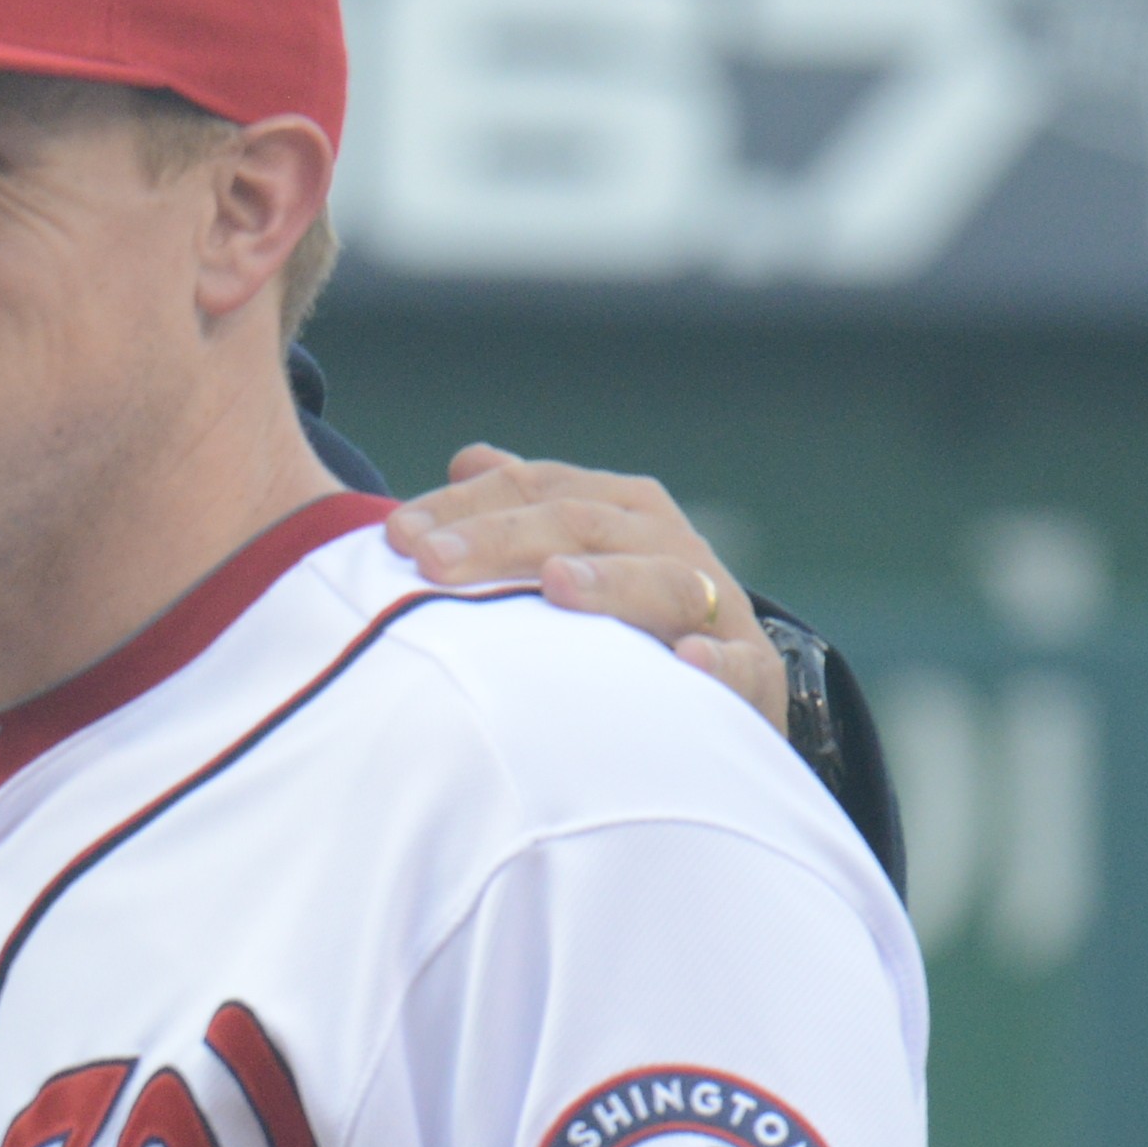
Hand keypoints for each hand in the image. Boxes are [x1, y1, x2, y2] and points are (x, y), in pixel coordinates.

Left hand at [386, 447, 793, 738]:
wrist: (731, 688)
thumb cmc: (626, 619)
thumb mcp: (579, 554)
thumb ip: (524, 510)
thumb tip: (467, 458)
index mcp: (620, 507)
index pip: (534, 488)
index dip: (464, 507)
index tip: (396, 537)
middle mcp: (667, 542)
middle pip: (581, 524)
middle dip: (503, 540)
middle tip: (433, 564)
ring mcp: (713, 604)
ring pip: (661, 580)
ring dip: (609, 582)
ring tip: (555, 586)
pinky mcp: (751, 672)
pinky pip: (738, 663)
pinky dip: (715, 660)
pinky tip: (685, 661)